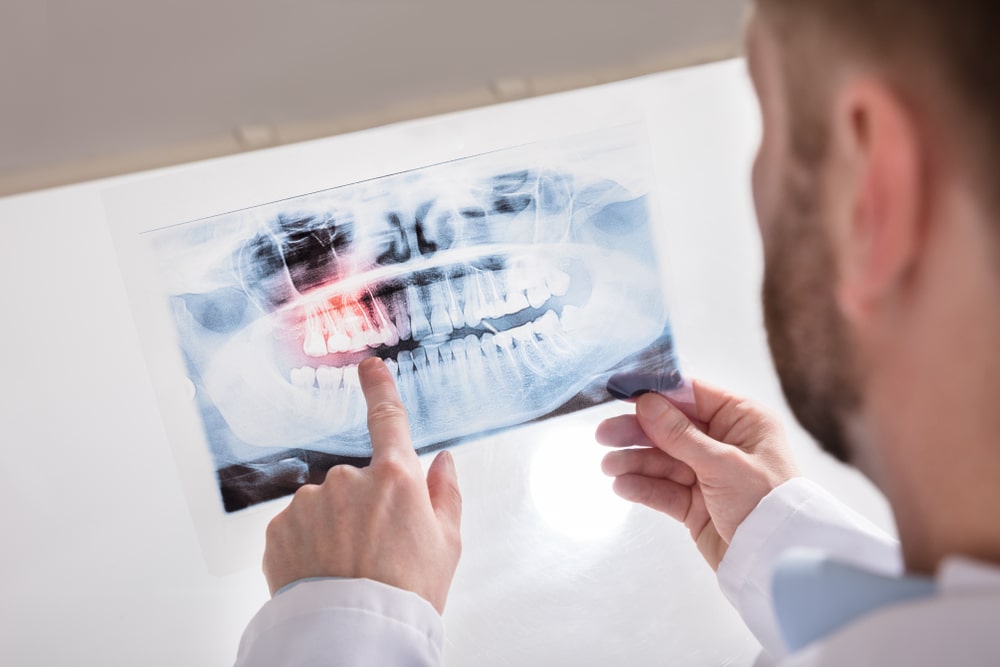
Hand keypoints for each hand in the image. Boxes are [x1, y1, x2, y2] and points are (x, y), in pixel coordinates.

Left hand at [262, 357, 462, 613]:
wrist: (354, 636)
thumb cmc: (407, 593)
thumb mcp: (447, 543)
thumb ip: (445, 493)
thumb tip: (443, 460)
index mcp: (395, 478)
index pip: (388, 418)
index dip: (379, 387)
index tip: (370, 366)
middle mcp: (348, 480)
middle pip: (358, 481)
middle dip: (365, 505)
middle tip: (378, 550)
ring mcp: (309, 502)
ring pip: (325, 504)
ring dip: (334, 526)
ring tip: (349, 567)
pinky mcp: (279, 528)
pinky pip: (297, 526)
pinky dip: (308, 544)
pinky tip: (323, 571)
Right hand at [596, 380, 798, 569]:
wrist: (777, 562)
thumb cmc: (766, 502)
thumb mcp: (723, 463)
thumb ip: (679, 435)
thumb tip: (646, 402)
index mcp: (742, 420)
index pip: (692, 396)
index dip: (656, 394)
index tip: (621, 392)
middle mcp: (724, 442)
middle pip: (670, 429)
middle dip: (636, 432)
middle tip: (603, 435)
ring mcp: (707, 474)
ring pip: (662, 460)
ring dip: (634, 462)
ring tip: (608, 467)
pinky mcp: (695, 504)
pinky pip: (663, 489)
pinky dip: (642, 487)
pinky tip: (622, 486)